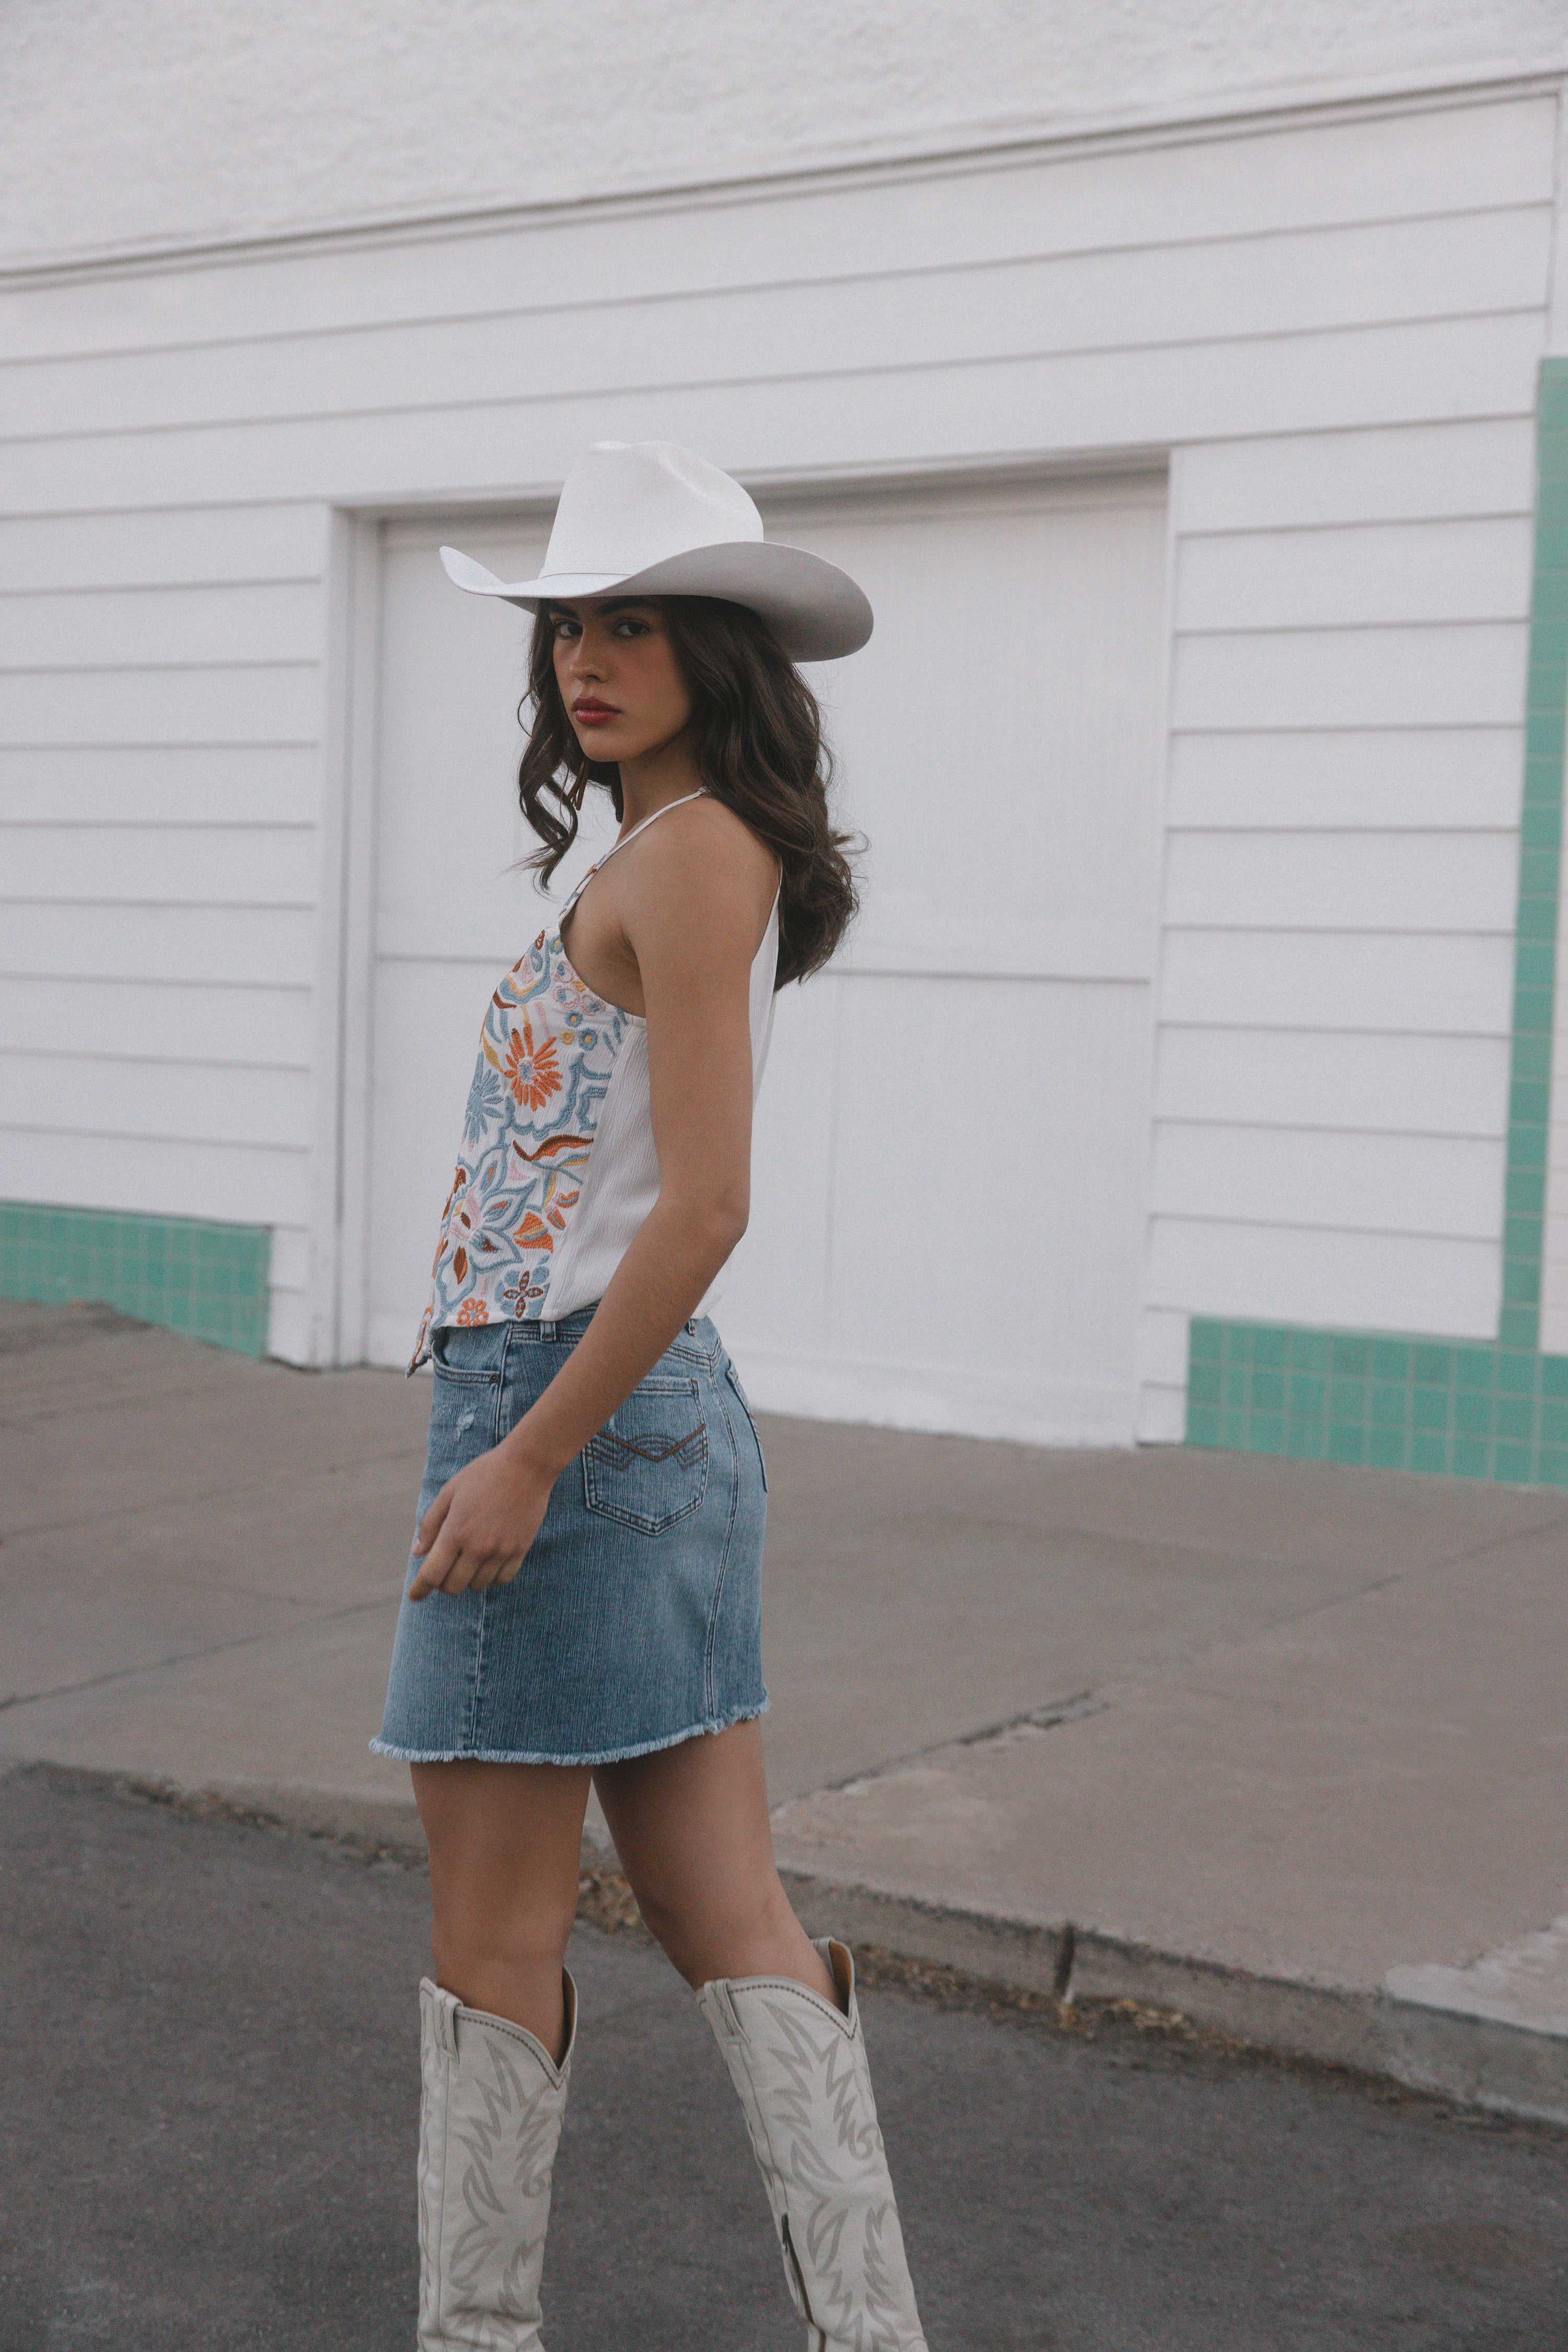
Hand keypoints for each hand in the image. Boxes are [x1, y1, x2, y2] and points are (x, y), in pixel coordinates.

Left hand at [407, 1435, 557, 1601]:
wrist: (526, 1466)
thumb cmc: (483, 1474)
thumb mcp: (449, 1492)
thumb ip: (431, 1524)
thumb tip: (417, 1552)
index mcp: (455, 1531)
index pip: (432, 1574)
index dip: (419, 1589)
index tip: (414, 1597)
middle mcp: (477, 1546)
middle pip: (453, 1586)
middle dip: (442, 1584)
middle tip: (443, 1571)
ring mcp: (500, 1550)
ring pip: (478, 1585)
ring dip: (467, 1580)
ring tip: (467, 1563)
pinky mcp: (520, 1550)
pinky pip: (502, 1580)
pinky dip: (491, 1578)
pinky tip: (487, 1565)